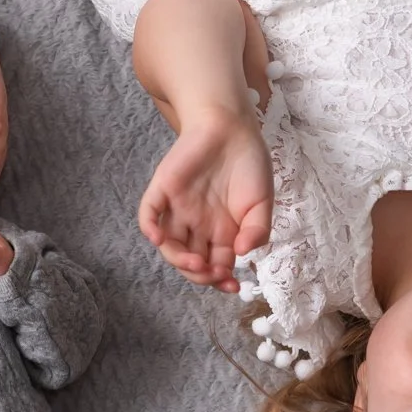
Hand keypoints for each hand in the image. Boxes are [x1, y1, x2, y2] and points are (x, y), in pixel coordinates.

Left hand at [138, 105, 272, 291]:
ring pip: (169, 245)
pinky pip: (149, 214)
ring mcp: (178, 209)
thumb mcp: (262, 202)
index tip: (232, 285)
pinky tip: (158, 238)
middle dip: (201, 274)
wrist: (232, 126)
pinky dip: (150, 228)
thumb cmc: (249, 164)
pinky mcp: (163, 190)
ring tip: (196, 262)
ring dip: (179, 260)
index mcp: (221, 232)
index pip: (215, 266)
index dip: (220, 280)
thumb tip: (243, 254)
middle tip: (214, 273)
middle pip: (191, 261)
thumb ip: (257, 230)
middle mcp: (197, 225)